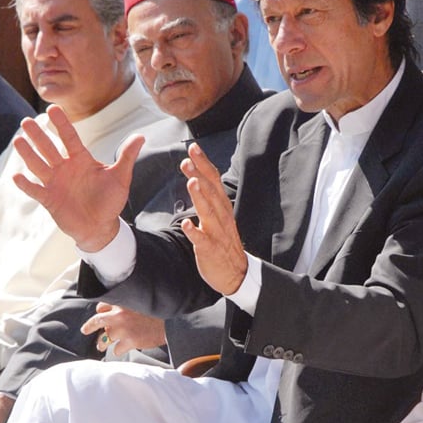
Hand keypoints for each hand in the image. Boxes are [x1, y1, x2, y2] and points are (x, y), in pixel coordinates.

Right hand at [11, 106, 144, 251]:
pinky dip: (26, 185)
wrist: (101, 227)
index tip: (53, 108)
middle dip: (38, 135)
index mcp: (81, 160)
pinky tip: (16, 176)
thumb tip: (141, 136)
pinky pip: (35, 191)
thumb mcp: (120, 177)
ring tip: (18, 140)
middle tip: (26, 121)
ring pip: (38, 166)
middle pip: (49, 148)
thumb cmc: (110, 201)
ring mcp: (56, 183)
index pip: (70, 137)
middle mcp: (65, 168)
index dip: (61, 124)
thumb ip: (127, 156)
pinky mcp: (50, 200)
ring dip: (28, 154)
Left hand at [81, 302, 166, 355]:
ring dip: (102, 343)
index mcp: (122, 302)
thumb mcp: (141, 302)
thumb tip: (116, 311)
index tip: (100, 314)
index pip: (102, 307)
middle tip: (85, 330)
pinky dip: (118, 350)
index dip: (101, 312)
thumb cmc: (157, 312)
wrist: (171, 323)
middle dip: (89, 327)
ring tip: (100, 346)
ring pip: (105, 339)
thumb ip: (127, 305)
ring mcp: (123, 329)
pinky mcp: (129, 342)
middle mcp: (119, 315)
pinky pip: (116, 350)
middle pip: (97, 321)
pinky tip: (121, 350)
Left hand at [179, 143, 246, 295]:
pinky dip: (195, 233)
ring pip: (209, 212)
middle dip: (200, 174)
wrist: (236, 274)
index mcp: (222, 207)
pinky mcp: (211, 250)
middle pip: (211, 191)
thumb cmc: (222, 242)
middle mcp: (221, 216)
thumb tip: (196, 176)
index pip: (213, 180)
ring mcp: (217, 233)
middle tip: (188, 158)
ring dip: (200, 197)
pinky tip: (186, 225)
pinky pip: (202, 241)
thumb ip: (208, 197)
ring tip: (191, 182)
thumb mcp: (218, 215)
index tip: (194, 148)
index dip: (204, 164)